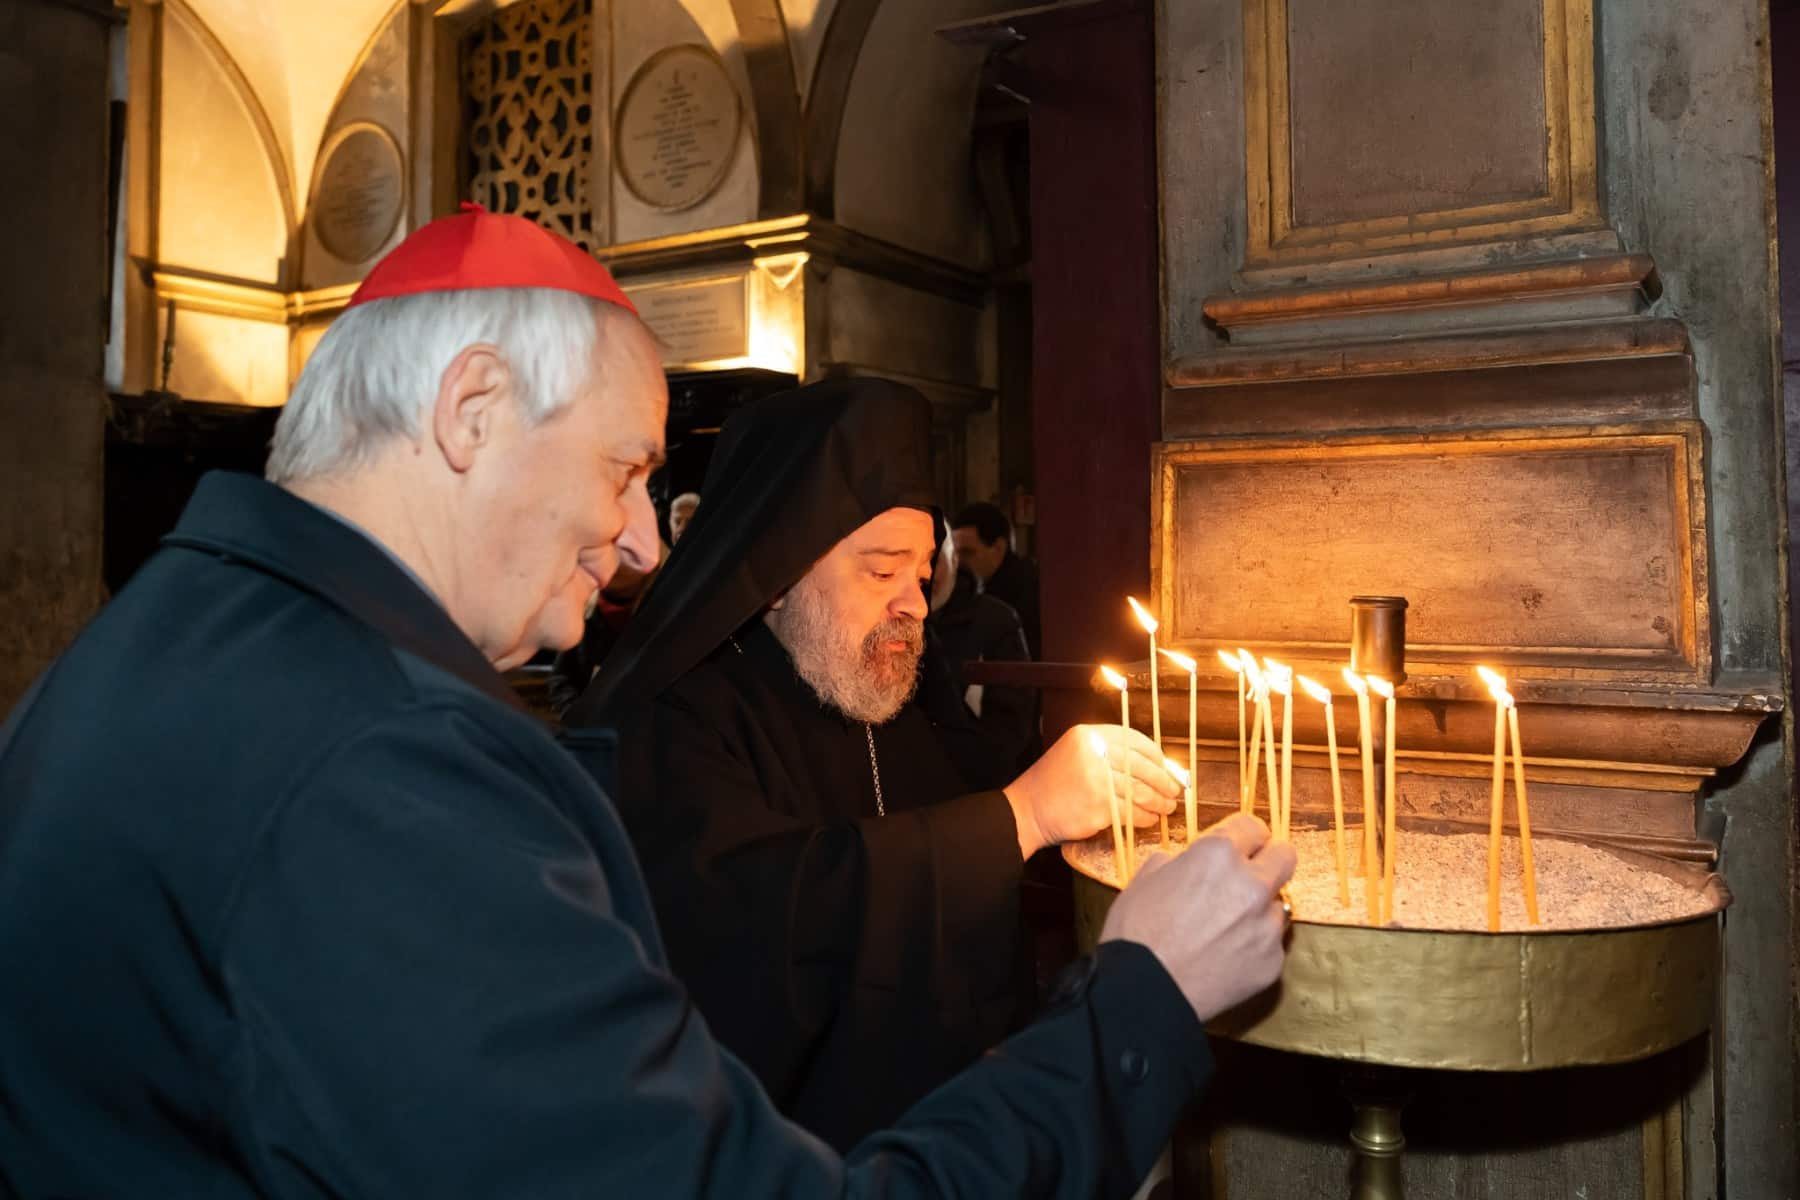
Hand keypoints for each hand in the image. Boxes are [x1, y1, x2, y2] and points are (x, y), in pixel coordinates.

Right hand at [1001, 724, 1179, 858]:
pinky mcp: (1098, 807)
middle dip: (1163, 780)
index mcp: (1089, 736)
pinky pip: (1131, 812)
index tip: (1167, 767)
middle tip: (1174, 791)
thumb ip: (1108, 754)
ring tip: (1167, 807)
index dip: (1155, 755)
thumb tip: (1153, 766)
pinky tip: (1150, 819)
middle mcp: (1094, 753)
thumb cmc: (1054, 784)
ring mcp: (1096, 780)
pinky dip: (1145, 817)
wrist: (1026, 809)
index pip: (1133, 740)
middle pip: (1141, 766)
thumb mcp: (1076, 753)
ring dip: (1158, 801)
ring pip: (1139, 791)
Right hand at [1099, 813, 1294, 1021]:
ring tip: (1227, 928)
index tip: (1240, 845)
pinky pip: (1270, 944)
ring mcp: (1266, 926)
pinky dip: (1254, 947)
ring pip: (1277, 905)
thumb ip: (1176, 862)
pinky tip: (1226, 957)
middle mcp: (1252, 884)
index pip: (1253, 827)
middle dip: (1269, 861)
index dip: (1243, 836)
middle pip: (1285, 856)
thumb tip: (1185, 863)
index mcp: (1219, 855)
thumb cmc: (1136, 932)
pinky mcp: (1272, 962)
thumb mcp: (1144, 879)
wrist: (1144, 991)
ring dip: (1258, 910)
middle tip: (1248, 876)